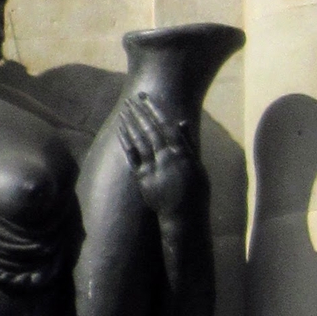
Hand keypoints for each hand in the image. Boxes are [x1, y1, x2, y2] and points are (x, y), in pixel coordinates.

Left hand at [116, 92, 200, 217]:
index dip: (155, 110)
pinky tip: (120, 129)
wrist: (182, 217)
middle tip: (132, 98)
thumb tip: (181, 122)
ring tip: (124, 109)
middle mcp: (165, 158)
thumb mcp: (196, 165)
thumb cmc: (194, 191)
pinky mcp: (141, 179)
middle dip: (140, 113)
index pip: (166, 126)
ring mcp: (152, 168)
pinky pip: (131, 156)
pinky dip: (125, 141)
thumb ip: (187, 143)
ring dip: (130, 123)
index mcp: (181, 153)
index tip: (147, 98)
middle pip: (150, 130)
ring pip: (139, 140)